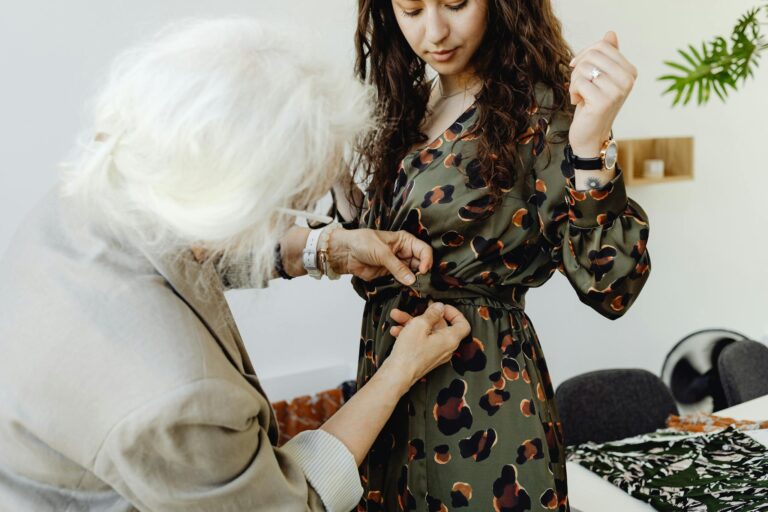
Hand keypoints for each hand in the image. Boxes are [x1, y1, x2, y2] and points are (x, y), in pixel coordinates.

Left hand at [328, 228, 432, 285]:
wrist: (346, 253)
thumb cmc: (362, 243)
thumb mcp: (382, 252)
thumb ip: (397, 267)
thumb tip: (412, 280)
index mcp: (405, 241)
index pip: (423, 250)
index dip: (426, 260)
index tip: (423, 270)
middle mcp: (404, 252)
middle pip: (421, 263)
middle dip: (422, 273)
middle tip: (421, 282)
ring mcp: (399, 265)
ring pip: (413, 274)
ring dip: (415, 281)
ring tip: (415, 288)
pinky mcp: (391, 275)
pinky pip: (403, 281)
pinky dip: (406, 286)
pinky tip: (408, 290)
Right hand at [379, 302, 470, 391]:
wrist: (397, 375)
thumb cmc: (409, 353)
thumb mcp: (419, 325)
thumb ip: (432, 313)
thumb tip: (439, 307)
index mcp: (450, 339)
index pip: (463, 324)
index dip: (454, 313)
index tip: (441, 307)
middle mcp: (445, 348)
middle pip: (441, 326)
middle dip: (424, 315)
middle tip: (416, 309)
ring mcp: (435, 353)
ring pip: (427, 332)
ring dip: (412, 322)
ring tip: (397, 316)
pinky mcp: (424, 357)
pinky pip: (420, 341)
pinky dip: (409, 333)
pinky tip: (396, 330)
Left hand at [568, 31, 636, 156]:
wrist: (591, 136)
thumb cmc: (593, 105)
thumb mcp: (600, 78)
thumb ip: (606, 57)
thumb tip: (610, 34)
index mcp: (630, 71)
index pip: (602, 46)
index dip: (584, 54)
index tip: (579, 68)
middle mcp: (628, 80)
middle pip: (592, 55)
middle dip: (578, 69)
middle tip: (579, 85)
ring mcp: (617, 91)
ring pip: (584, 68)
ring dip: (575, 81)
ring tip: (580, 95)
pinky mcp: (604, 101)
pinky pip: (579, 82)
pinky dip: (573, 92)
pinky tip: (579, 103)